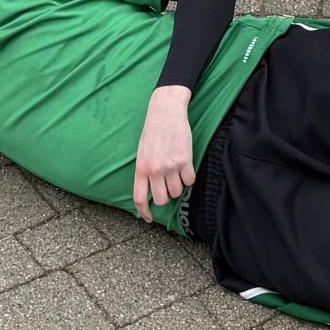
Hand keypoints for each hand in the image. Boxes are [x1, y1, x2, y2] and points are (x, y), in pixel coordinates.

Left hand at [133, 87, 196, 221]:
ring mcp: (170, 166)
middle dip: (167, 197)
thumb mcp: (142, 152)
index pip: (140, 198)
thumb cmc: (153, 131)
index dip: (144, 212)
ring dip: (179, 185)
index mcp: (141, 168)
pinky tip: (186, 167)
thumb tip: (150, 188)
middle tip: (169, 186)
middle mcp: (155, 170)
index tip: (149, 218)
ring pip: (177, 191)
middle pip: (162, 200)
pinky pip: (190, 181)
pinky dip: (190, 177)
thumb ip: (145, 171)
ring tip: (177, 171)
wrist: (166, 111)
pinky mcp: (185, 160)